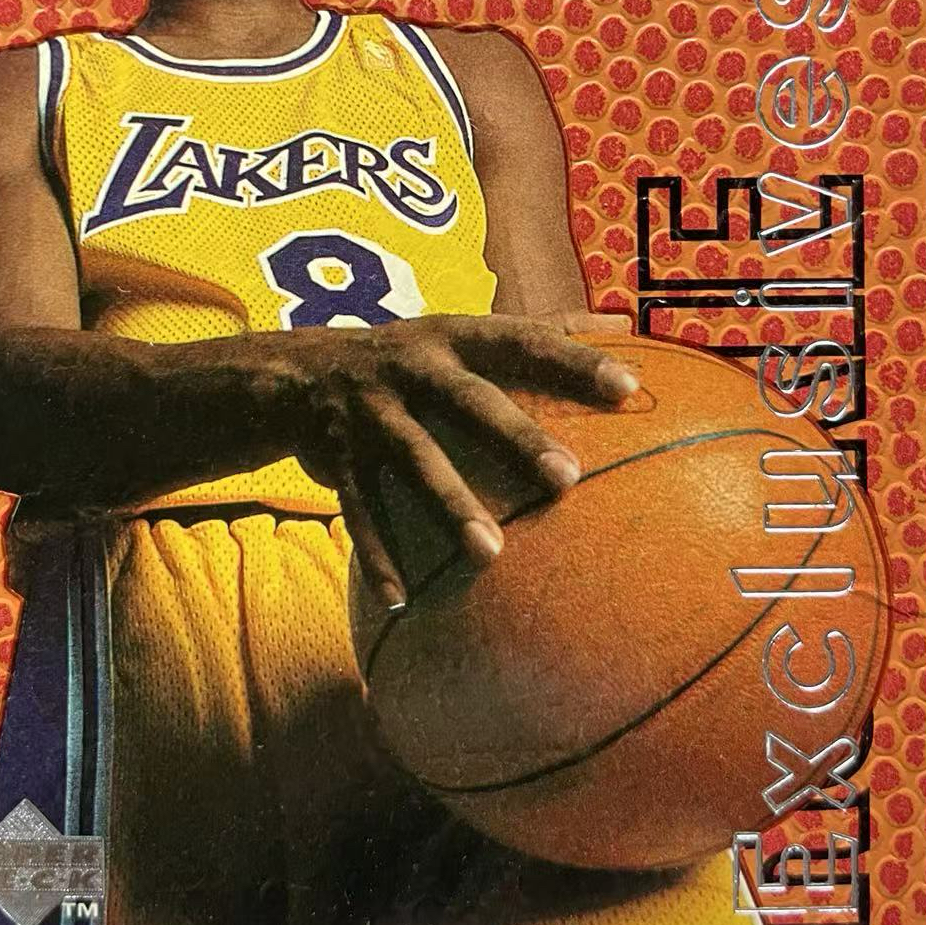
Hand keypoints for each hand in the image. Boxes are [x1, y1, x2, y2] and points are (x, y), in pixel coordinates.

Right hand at [278, 313, 636, 610]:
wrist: (299, 372)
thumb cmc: (414, 359)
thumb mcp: (465, 332)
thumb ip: (542, 329)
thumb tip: (623, 323)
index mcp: (453, 338)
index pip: (522, 342)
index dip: (573, 361)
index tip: (626, 388)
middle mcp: (412, 371)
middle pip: (469, 401)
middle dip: (516, 437)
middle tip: (568, 477)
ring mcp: (372, 415)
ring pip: (414, 462)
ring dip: (450, 506)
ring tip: (491, 555)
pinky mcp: (339, 460)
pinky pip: (359, 512)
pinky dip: (377, 558)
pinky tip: (400, 602)